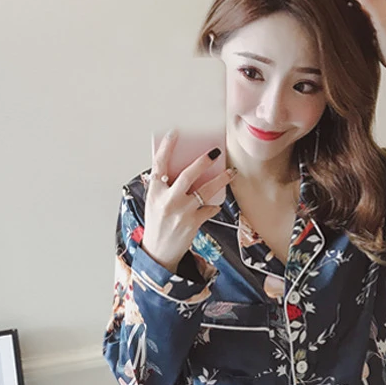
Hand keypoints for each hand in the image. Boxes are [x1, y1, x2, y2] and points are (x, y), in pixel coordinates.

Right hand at [143, 131, 235, 273]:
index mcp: (155, 192)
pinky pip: (209, 209)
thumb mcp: (154, 202)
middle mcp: (167, 200)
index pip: (159, 164)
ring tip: (231, 172)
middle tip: (215, 152)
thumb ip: (165, 186)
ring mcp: (181, 212)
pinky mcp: (193, 223)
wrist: (159, 251)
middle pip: (187, 175)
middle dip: (203, 162)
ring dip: (220, 179)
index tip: (175, 133)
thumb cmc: (157, 223)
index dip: (167, 147)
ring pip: (205, 191)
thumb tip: (183, 168)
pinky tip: (216, 203)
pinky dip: (214, 205)